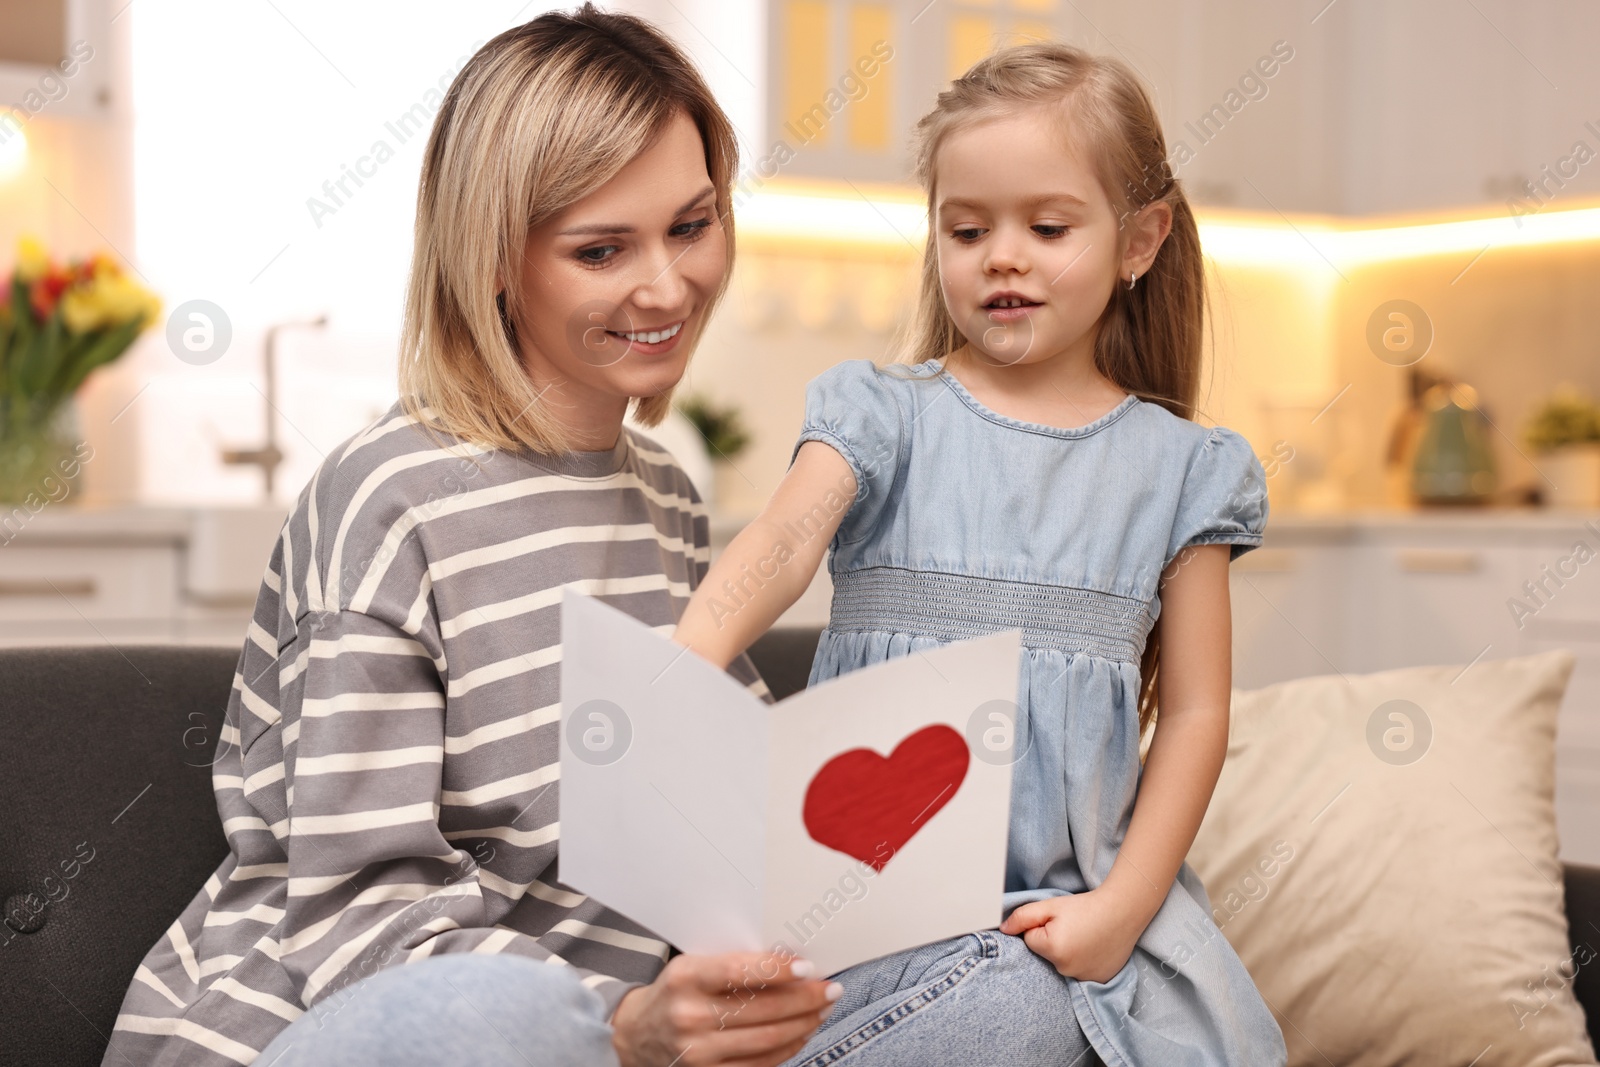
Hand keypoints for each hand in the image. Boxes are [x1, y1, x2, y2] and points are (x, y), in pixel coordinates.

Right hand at [610, 952, 841, 1066]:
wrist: (635, 1035)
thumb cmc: (674, 993)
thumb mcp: (692, 966)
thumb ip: (732, 964)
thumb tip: (790, 962)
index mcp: (686, 978)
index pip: (739, 972)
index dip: (778, 970)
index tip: (807, 967)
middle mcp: (690, 1016)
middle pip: (762, 1009)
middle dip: (805, 998)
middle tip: (830, 989)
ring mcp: (698, 1052)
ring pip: (767, 1040)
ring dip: (804, 1023)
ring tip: (823, 1009)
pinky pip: (760, 1064)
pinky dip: (788, 1048)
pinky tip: (802, 1032)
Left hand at [999, 888, 1142, 983]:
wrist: (1122, 911)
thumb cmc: (1085, 907)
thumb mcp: (1050, 905)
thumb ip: (1022, 917)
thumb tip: (1003, 929)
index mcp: (1052, 949)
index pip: (1030, 941)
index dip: (1041, 928)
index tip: (1059, 921)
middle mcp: (1066, 969)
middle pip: (1046, 956)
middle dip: (1053, 942)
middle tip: (1073, 928)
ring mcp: (1083, 978)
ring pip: (1062, 965)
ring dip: (1068, 953)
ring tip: (1085, 937)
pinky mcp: (1098, 981)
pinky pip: (1080, 973)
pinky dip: (1083, 963)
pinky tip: (1094, 948)